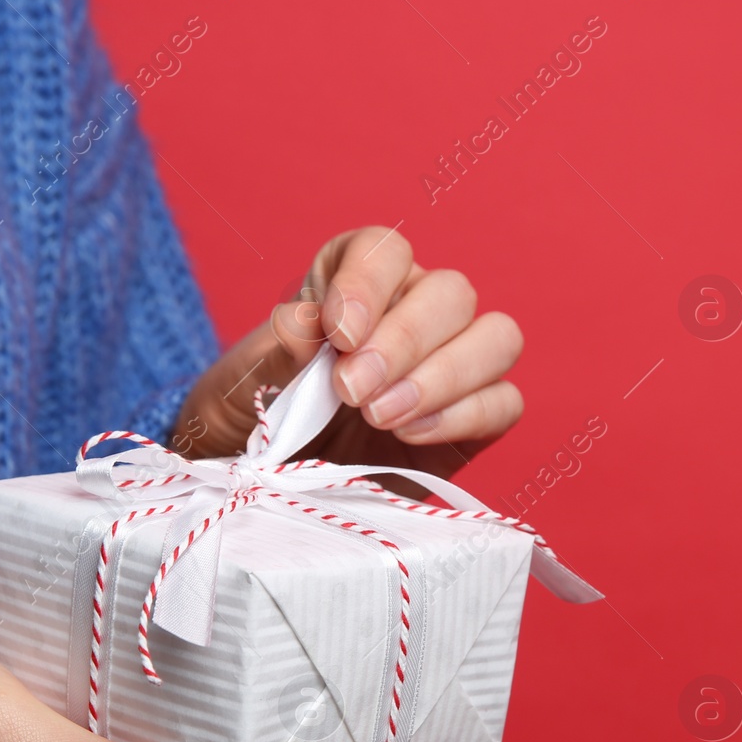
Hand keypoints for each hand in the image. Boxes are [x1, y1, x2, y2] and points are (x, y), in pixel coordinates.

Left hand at [175, 227, 523, 486]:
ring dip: (446, 376)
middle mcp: (412, 312)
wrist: (266, 492)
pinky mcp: (473, 422)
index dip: (370, 283)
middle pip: (451, 292)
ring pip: (496, 338)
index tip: (338, 335)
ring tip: (383, 417)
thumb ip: (271, 356)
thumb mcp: (237, 390)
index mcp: (351, 283)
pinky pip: (505, 401)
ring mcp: (451, 366)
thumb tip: (308, 325)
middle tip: (353, 392)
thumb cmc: (250, 425)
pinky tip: (411, 436)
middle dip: (405, 342)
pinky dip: (465, 415)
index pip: (385, 249)